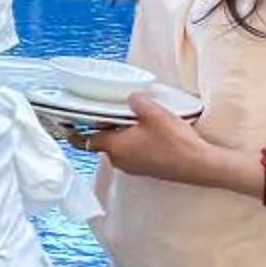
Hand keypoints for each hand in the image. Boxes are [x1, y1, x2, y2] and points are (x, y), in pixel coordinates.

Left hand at [85, 95, 236, 190]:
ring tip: (130, 117)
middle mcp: (119, 160)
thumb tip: (131, 98)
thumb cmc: (176, 142)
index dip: (72, 131)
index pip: (84, 140)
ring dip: (119, 134)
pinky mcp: (146, 169)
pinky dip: (132, 141)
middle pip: (101, 141)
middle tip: (106, 109)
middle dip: (102, 126)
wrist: (201, 166)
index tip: (64, 124)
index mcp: (114, 147)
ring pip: (117, 147)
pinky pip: (131, 152)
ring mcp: (133, 167)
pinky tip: (146, 131)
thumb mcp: (155, 113)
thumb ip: (137, 102)